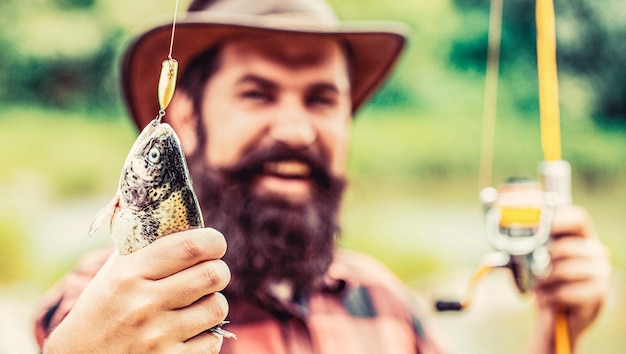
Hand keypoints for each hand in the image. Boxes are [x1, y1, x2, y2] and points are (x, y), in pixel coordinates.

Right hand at [43, 227, 230, 353]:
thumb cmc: (102, 309)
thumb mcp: (113, 273)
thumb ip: (145, 247)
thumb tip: (183, 219)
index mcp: (130, 274)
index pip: (191, 246)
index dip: (213, 241)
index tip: (214, 244)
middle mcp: (144, 304)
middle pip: (213, 274)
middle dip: (218, 270)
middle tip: (210, 272)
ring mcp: (157, 337)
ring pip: (217, 306)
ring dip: (212, 303)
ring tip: (197, 303)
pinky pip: (213, 341)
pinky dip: (207, 335)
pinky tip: (189, 332)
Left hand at [532, 205, 610, 349]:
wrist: (556, 315)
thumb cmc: (547, 283)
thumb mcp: (536, 261)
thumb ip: (531, 245)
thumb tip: (512, 236)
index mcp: (581, 237)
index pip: (577, 218)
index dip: (557, 220)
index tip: (537, 227)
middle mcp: (596, 251)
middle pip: (566, 246)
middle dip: (544, 260)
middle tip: (535, 270)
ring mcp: (601, 272)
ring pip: (565, 270)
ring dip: (546, 281)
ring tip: (542, 286)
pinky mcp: (600, 293)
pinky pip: (568, 291)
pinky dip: (552, 296)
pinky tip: (550, 298)